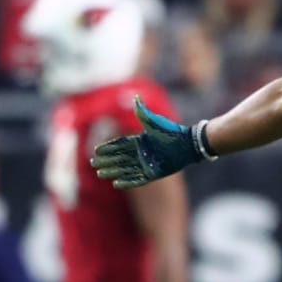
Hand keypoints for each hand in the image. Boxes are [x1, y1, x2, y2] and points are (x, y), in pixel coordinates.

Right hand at [91, 97, 205, 188]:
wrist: (188, 145)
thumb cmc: (171, 132)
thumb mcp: (154, 122)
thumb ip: (142, 112)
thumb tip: (135, 97)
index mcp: (141, 141)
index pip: (120, 145)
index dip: (108, 148)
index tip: (96, 151)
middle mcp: (143, 153)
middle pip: (120, 158)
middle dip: (106, 161)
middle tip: (93, 164)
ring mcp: (148, 164)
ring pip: (126, 169)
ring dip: (113, 172)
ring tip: (100, 174)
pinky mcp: (155, 173)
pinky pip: (138, 179)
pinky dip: (127, 182)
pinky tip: (116, 183)